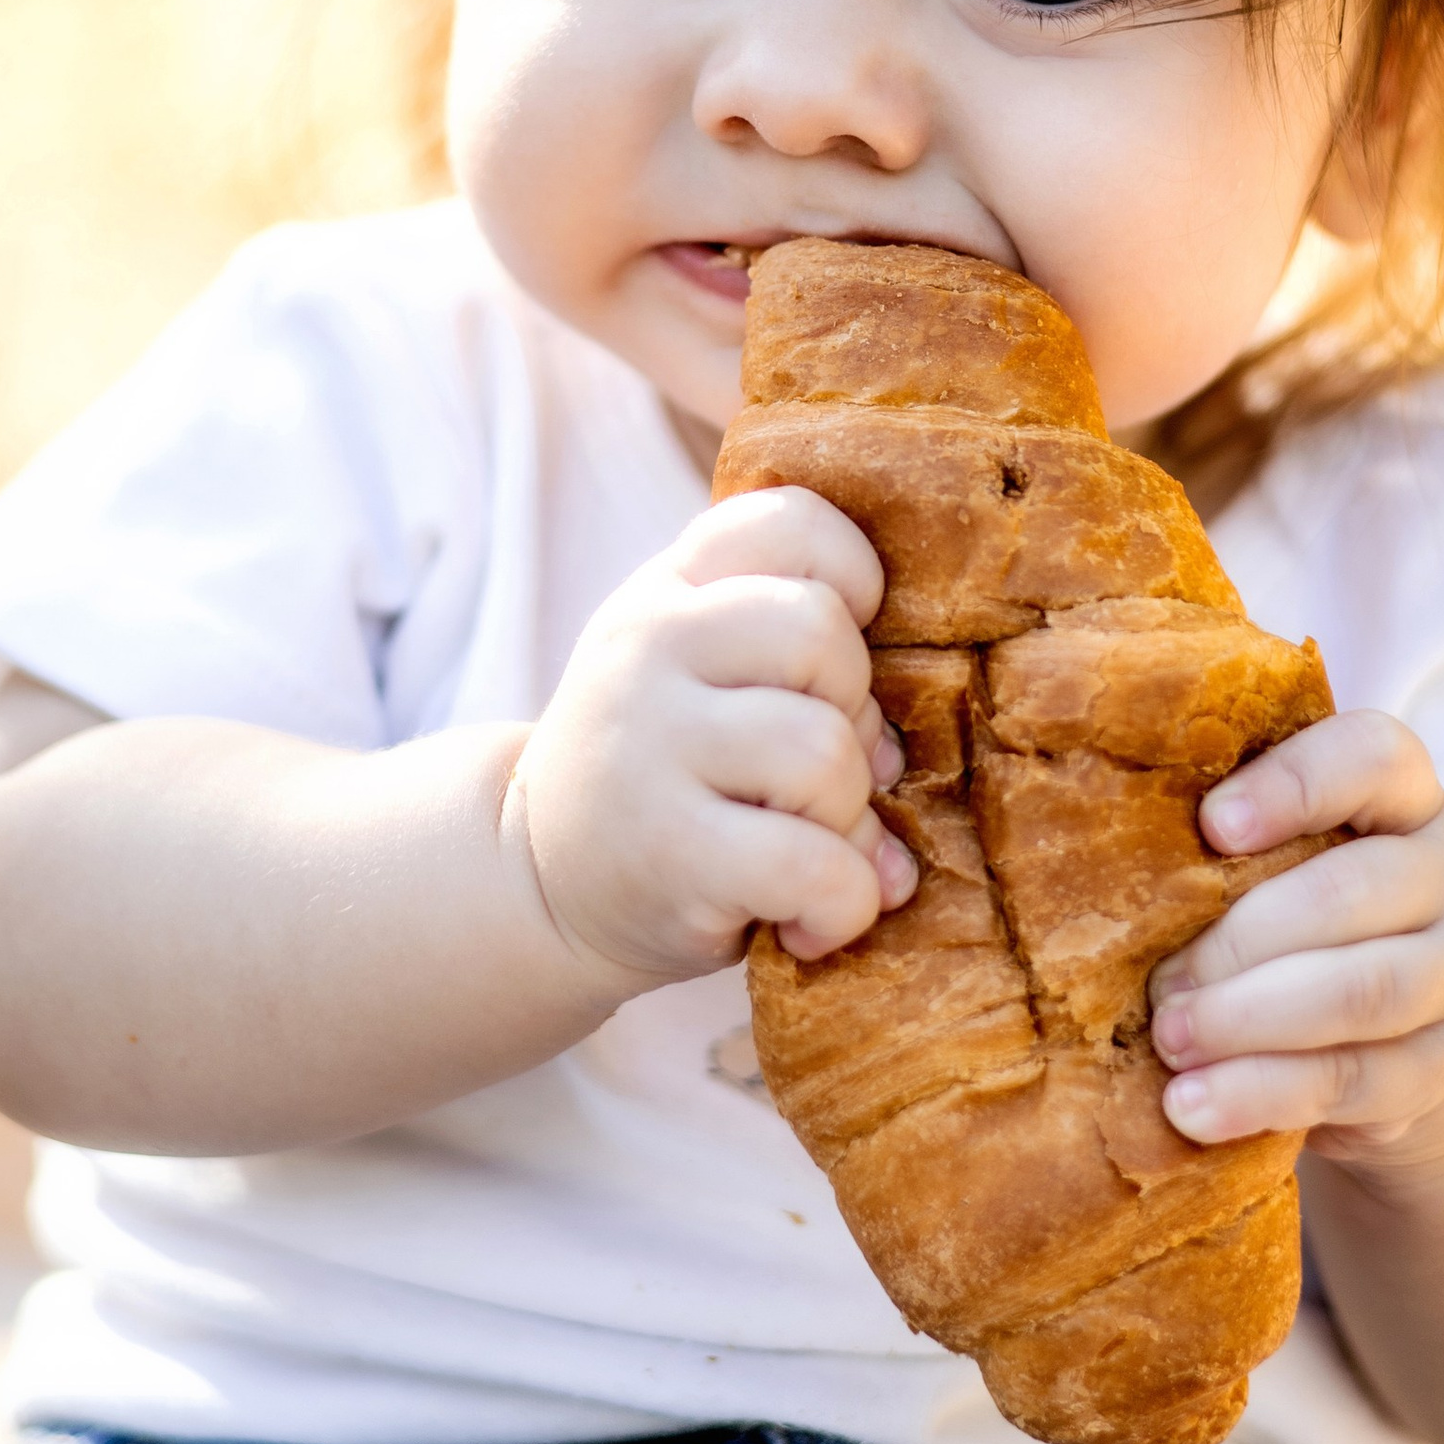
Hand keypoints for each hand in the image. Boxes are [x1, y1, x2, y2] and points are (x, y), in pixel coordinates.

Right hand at [506, 485, 914, 990]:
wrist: (539, 884)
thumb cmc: (666, 771)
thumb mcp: (696, 673)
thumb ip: (789, 652)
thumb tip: (904, 747)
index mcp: (670, 588)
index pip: (790, 520)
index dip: (853, 582)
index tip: (833, 663)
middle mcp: (647, 644)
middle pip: (821, 633)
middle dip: (856, 716)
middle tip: (820, 777)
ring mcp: (647, 743)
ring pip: (824, 750)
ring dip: (849, 819)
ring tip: (808, 850)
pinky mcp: (665, 848)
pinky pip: (812, 863)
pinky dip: (842, 904)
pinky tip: (811, 922)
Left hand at [1147, 710, 1443, 1185]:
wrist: (1440, 1042)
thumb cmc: (1329, 925)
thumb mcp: (1310, 862)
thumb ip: (1246, 847)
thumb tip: (1111, 864)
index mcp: (1410, 800)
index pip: (1374, 757)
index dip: (1292, 786)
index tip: (1209, 826)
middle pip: (1349, 892)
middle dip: (1237, 940)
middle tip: (1157, 981)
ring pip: (1359, 992)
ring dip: (1247, 1020)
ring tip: (1169, 1039)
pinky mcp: (1442, 1069)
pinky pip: (1353, 1080)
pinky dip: (1263, 1094)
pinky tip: (1193, 1106)